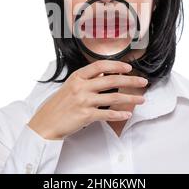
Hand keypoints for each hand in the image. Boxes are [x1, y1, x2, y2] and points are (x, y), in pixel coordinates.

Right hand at [27, 60, 147, 139]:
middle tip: (142, 82)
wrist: (46, 123)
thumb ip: (86, 78)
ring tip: (141, 99)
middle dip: (130, 81)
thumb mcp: (70, 86)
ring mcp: (84, 101)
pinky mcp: (85, 116)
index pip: (100, 65)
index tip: (128, 68)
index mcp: (77, 77)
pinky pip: (107, 114)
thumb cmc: (58, 105)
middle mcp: (81, 87)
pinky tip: (127, 114)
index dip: (116, 65)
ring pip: (113, 98)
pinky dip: (119, 114)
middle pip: (111, 80)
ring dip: (130, 98)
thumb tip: (102, 72)